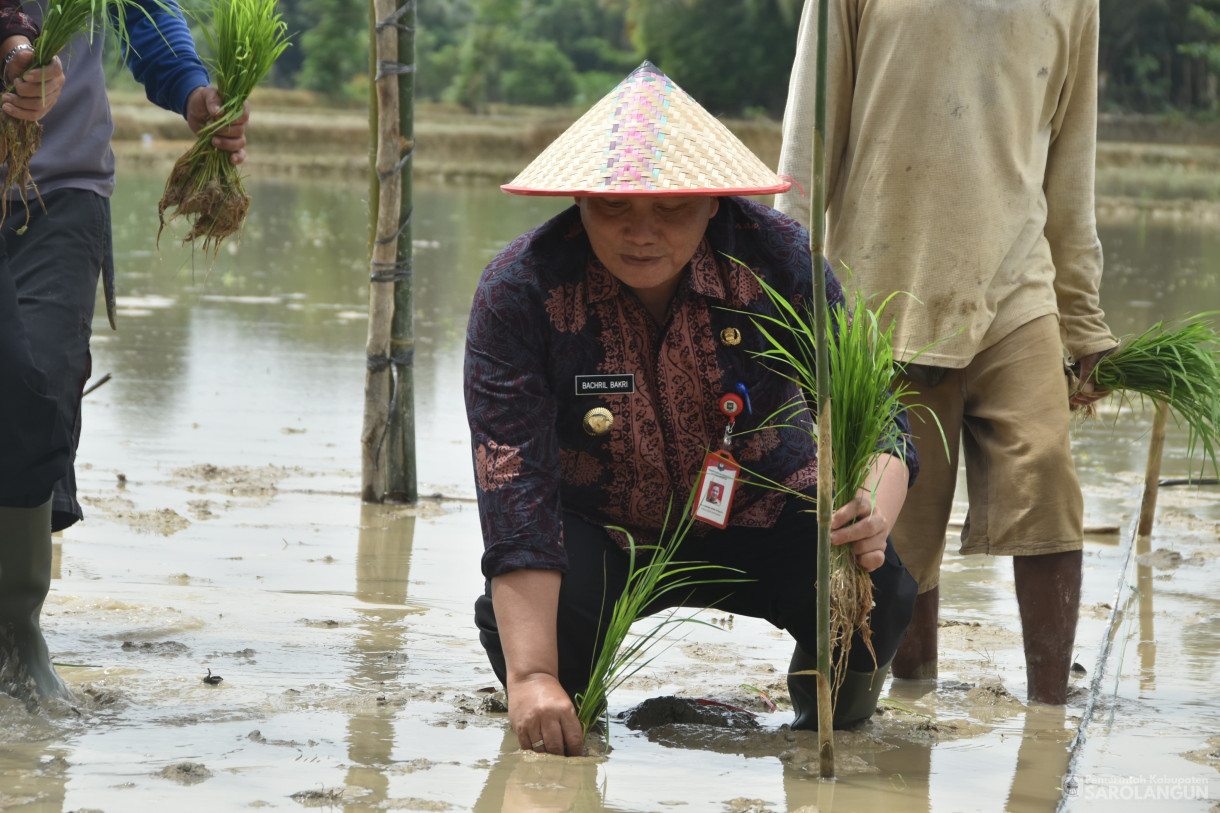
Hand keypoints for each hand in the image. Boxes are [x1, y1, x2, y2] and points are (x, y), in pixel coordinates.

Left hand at [2, 53, 63, 121]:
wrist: (22, 74)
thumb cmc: (23, 64)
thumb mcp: (21, 57)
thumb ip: (23, 55)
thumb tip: (26, 55)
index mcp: (55, 66)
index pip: (55, 71)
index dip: (40, 75)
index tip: (25, 76)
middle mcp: (58, 83)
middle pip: (44, 92)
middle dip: (24, 90)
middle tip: (13, 84)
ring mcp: (53, 97)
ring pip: (38, 105)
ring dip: (19, 102)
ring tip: (6, 97)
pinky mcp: (46, 108)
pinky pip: (35, 115)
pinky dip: (20, 113)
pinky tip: (7, 108)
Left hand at [185, 85, 248, 164]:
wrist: (195, 110)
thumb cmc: (203, 100)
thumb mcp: (207, 95)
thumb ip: (213, 100)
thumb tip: (217, 113)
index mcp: (240, 108)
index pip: (244, 115)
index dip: (233, 119)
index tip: (218, 116)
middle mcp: (242, 122)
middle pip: (240, 130)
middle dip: (223, 131)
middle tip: (208, 125)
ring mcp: (237, 135)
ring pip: (240, 143)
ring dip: (226, 144)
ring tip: (213, 140)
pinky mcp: (230, 145)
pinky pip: (240, 154)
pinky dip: (238, 158)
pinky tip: (231, 160)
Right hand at [506, 672, 584, 756]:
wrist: (529, 678)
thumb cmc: (551, 694)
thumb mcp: (566, 705)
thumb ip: (569, 726)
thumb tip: (572, 751)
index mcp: (564, 710)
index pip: (574, 739)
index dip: (576, 753)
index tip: (577, 759)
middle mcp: (548, 715)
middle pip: (556, 747)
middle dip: (561, 758)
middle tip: (564, 764)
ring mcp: (532, 721)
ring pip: (541, 750)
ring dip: (547, 758)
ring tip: (551, 761)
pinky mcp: (519, 726)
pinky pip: (528, 748)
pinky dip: (534, 753)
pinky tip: (539, 753)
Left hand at [829, 452, 907, 571]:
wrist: (877, 511)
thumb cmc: (852, 507)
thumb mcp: (844, 498)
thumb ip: (834, 504)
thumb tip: (821, 505)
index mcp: (865, 502)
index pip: (857, 506)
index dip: (843, 515)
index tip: (830, 523)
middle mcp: (877, 517)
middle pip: (866, 527)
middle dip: (849, 535)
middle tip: (834, 539)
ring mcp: (881, 533)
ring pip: (872, 544)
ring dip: (857, 549)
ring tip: (845, 550)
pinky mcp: (881, 547)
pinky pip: (878, 558)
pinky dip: (869, 562)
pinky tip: (860, 562)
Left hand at [1070, 349, 1112, 408]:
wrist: (1091, 336)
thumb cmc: (1092, 345)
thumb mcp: (1089, 359)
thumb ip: (1088, 374)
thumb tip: (1086, 392)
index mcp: (1114, 372)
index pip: (1106, 389)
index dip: (1093, 395)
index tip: (1080, 395)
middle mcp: (1110, 376)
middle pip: (1100, 393)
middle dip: (1086, 398)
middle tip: (1074, 399)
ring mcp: (1104, 376)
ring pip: (1095, 392)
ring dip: (1084, 397)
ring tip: (1072, 399)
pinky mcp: (1097, 376)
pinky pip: (1092, 388)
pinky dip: (1084, 392)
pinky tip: (1074, 395)